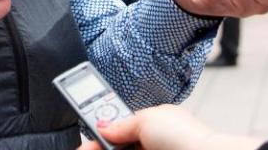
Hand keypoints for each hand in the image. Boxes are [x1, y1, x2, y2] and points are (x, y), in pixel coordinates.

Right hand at [76, 104, 263, 149]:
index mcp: (154, 122)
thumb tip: (102, 126)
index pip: (120, 126)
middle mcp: (153, 140)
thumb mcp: (146, 121)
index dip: (101, 133)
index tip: (85, 142)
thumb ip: (121, 124)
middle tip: (83, 149)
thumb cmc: (184, 137)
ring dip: (106, 149)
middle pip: (120, 144)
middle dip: (101, 145)